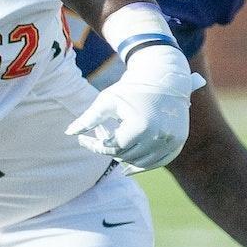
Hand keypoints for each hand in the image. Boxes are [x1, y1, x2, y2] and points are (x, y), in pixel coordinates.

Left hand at [65, 45, 203, 172]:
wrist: (164, 79)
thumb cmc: (130, 89)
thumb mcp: (106, 102)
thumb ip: (88, 119)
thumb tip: (68, 134)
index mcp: (140, 127)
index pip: (111, 147)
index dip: (94, 144)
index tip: (82, 139)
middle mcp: (159, 137)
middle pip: (125, 155)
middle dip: (108, 147)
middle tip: (99, 133)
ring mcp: (171, 142)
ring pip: (140, 162)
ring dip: (124, 156)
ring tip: (114, 139)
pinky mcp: (178, 143)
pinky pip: (158, 162)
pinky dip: (143, 165)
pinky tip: (127, 166)